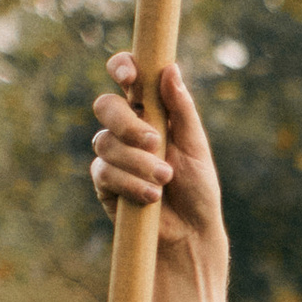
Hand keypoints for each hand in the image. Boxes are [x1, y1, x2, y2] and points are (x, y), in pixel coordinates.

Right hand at [91, 53, 224, 256]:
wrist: (190, 234)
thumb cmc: (198, 188)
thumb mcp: (196, 147)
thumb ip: (182, 110)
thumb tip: (170, 69)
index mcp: (152, 111)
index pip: (128, 77)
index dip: (122, 67)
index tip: (129, 76)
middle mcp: (128, 129)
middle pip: (106, 106)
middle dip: (127, 123)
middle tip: (154, 141)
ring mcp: (113, 155)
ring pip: (105, 141)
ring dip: (137, 162)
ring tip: (164, 180)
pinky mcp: (104, 182)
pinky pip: (104, 172)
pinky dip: (130, 183)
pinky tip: (151, 196)